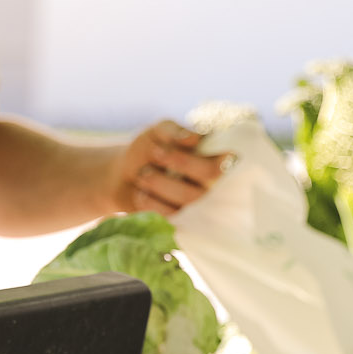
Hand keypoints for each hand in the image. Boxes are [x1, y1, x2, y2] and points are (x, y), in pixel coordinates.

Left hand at [111, 120, 229, 215]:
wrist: (123, 175)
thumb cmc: (148, 149)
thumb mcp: (158, 133)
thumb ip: (173, 131)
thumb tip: (193, 138)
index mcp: (215, 156)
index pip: (229, 155)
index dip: (217, 152)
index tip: (192, 147)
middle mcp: (214, 182)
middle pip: (211, 174)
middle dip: (181, 161)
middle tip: (156, 152)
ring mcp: (200, 205)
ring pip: (190, 196)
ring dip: (161, 183)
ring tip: (142, 174)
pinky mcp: (182, 222)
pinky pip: (174, 215)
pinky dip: (152, 202)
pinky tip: (141, 193)